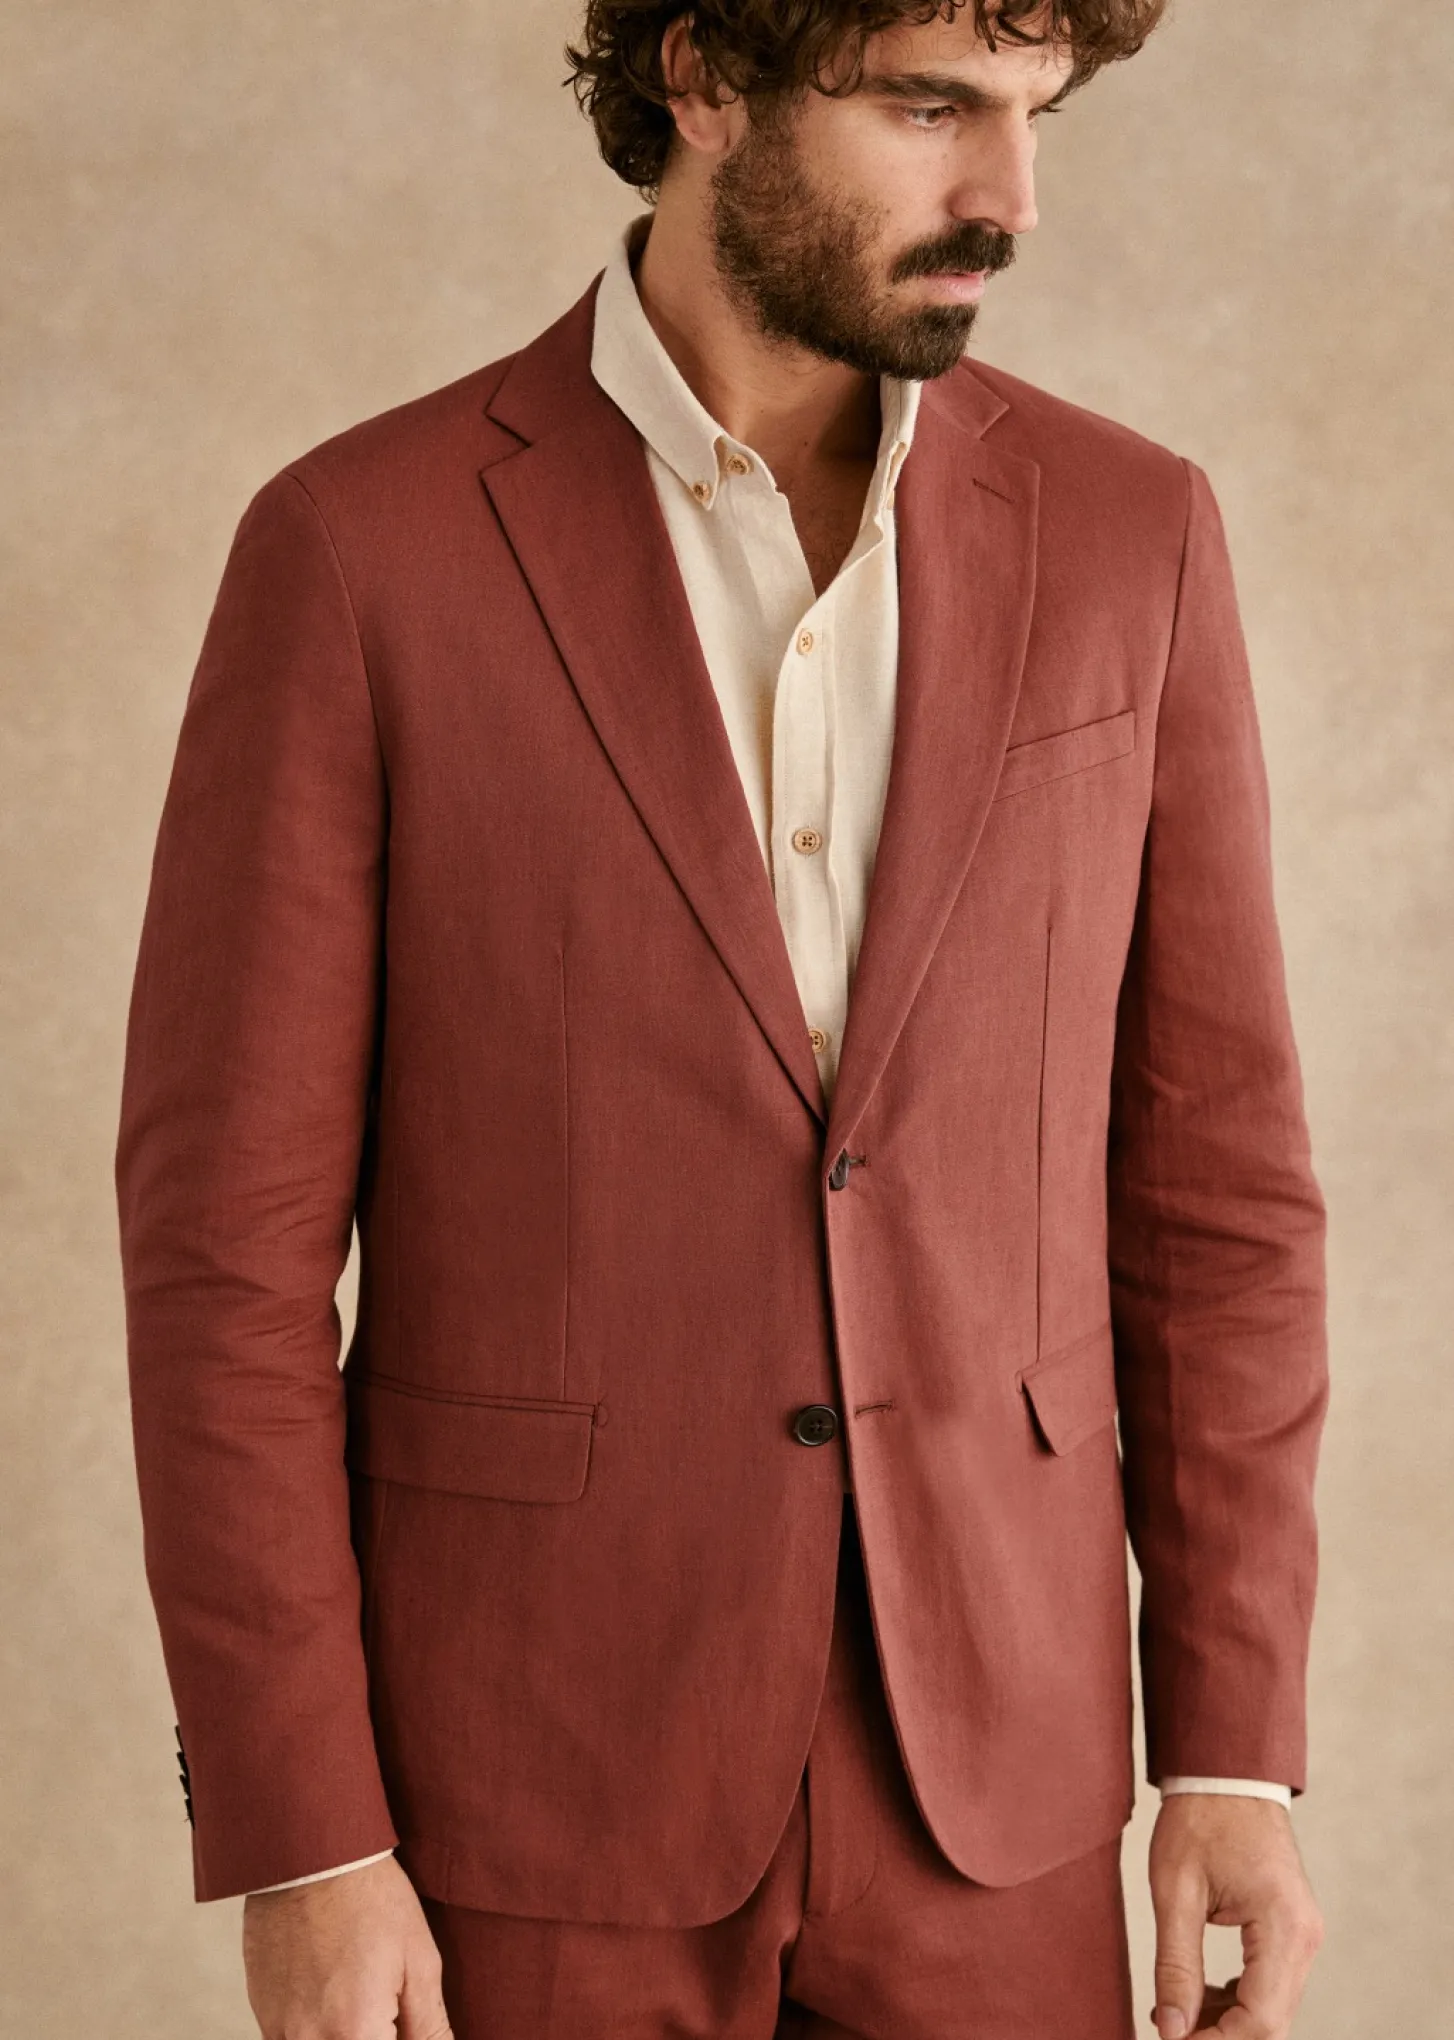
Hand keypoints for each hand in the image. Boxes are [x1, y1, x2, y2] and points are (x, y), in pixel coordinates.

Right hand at [242, 1854, 453, 2039]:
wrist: (311, 1855)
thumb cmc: (371, 1899)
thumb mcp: (419, 1961)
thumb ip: (429, 2029)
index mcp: (356, 2033)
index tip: (402, 2024)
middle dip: (372, 2035)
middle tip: (385, 2006)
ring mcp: (280, 2030)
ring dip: (343, 2033)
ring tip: (359, 1990)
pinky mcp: (262, 2013)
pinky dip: (315, 2031)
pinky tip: (332, 1992)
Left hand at [1148, 1794, 1322, 2037]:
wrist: (1227, 1773)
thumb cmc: (1200, 1819)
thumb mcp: (1176, 1891)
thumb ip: (1175, 1965)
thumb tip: (1171, 2030)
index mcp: (1284, 1927)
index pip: (1262, 2019)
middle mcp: (1305, 1938)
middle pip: (1271, 2022)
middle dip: (1220, 2037)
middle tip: (1167, 2033)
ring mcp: (1303, 1935)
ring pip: (1271, 2008)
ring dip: (1225, 2022)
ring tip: (1172, 2015)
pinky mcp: (1290, 1931)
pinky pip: (1269, 1985)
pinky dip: (1235, 2000)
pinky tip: (1196, 1995)